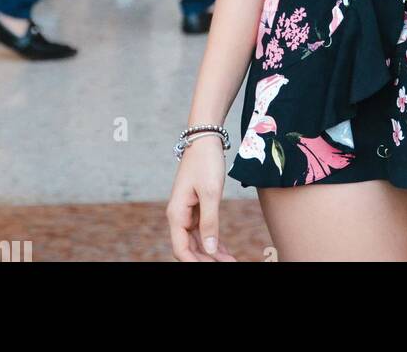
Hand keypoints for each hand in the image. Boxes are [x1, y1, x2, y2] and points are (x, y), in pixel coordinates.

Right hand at [166, 135, 235, 261]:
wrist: (205, 138)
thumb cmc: (206, 162)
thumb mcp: (211, 192)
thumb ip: (210, 222)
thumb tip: (210, 250)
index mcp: (177, 214)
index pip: (181, 249)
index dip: (195, 262)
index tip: (215, 267)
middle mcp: (179, 216)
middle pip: (189, 248)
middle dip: (206, 259)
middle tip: (229, 264)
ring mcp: (187, 211)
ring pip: (197, 241)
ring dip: (211, 253)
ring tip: (230, 261)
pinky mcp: (196, 206)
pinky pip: (202, 230)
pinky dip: (212, 241)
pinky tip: (223, 251)